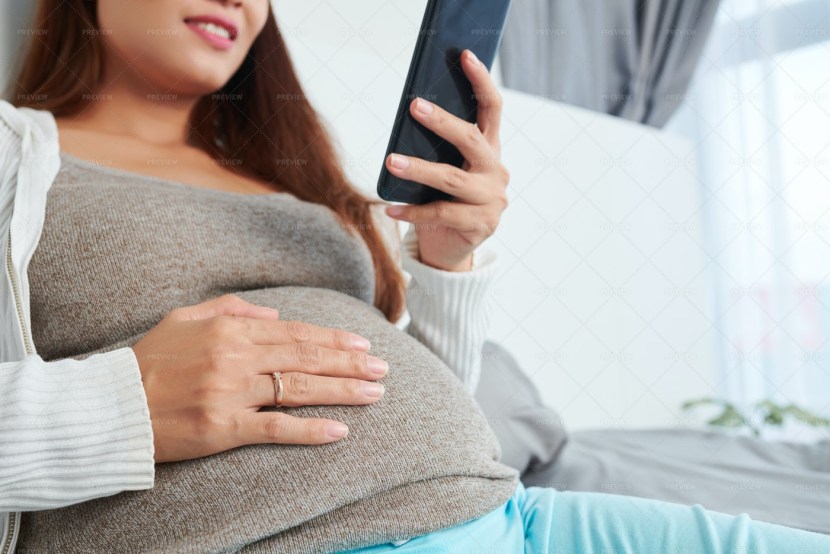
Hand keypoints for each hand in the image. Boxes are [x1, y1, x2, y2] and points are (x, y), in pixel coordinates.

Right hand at [131, 293, 387, 462]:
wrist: (113, 407)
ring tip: (375, 393)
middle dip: (350, 363)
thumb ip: (230, 308)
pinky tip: (339, 431)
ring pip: (299, 389)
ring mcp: (232, 393)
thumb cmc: (149, 361)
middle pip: (307, 358)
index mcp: (231, 330)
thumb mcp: (185, 318)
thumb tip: (272, 315)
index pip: (296, 333)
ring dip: (343, 391)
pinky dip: (309, 430)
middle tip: (383, 368)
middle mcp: (237, 357)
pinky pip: (276, 429)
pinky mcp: (224, 428)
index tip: (363, 344)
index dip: (333, 339)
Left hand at [384, 48, 509, 271]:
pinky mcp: (481, 225)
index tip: (465, 55)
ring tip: (390, 161)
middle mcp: (496, 171)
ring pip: (451, 179)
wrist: (453, 249)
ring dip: (417, 168)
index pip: (492, 109)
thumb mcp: (445, 170)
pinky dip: (412, 211)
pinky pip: (441, 213)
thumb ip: (439, 150)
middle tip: (415, 106)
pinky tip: (390, 207)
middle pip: (471, 139)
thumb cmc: (444, 201)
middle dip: (442, 122)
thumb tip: (410, 117)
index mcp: (490, 150)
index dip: (481, 81)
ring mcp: (492, 200)